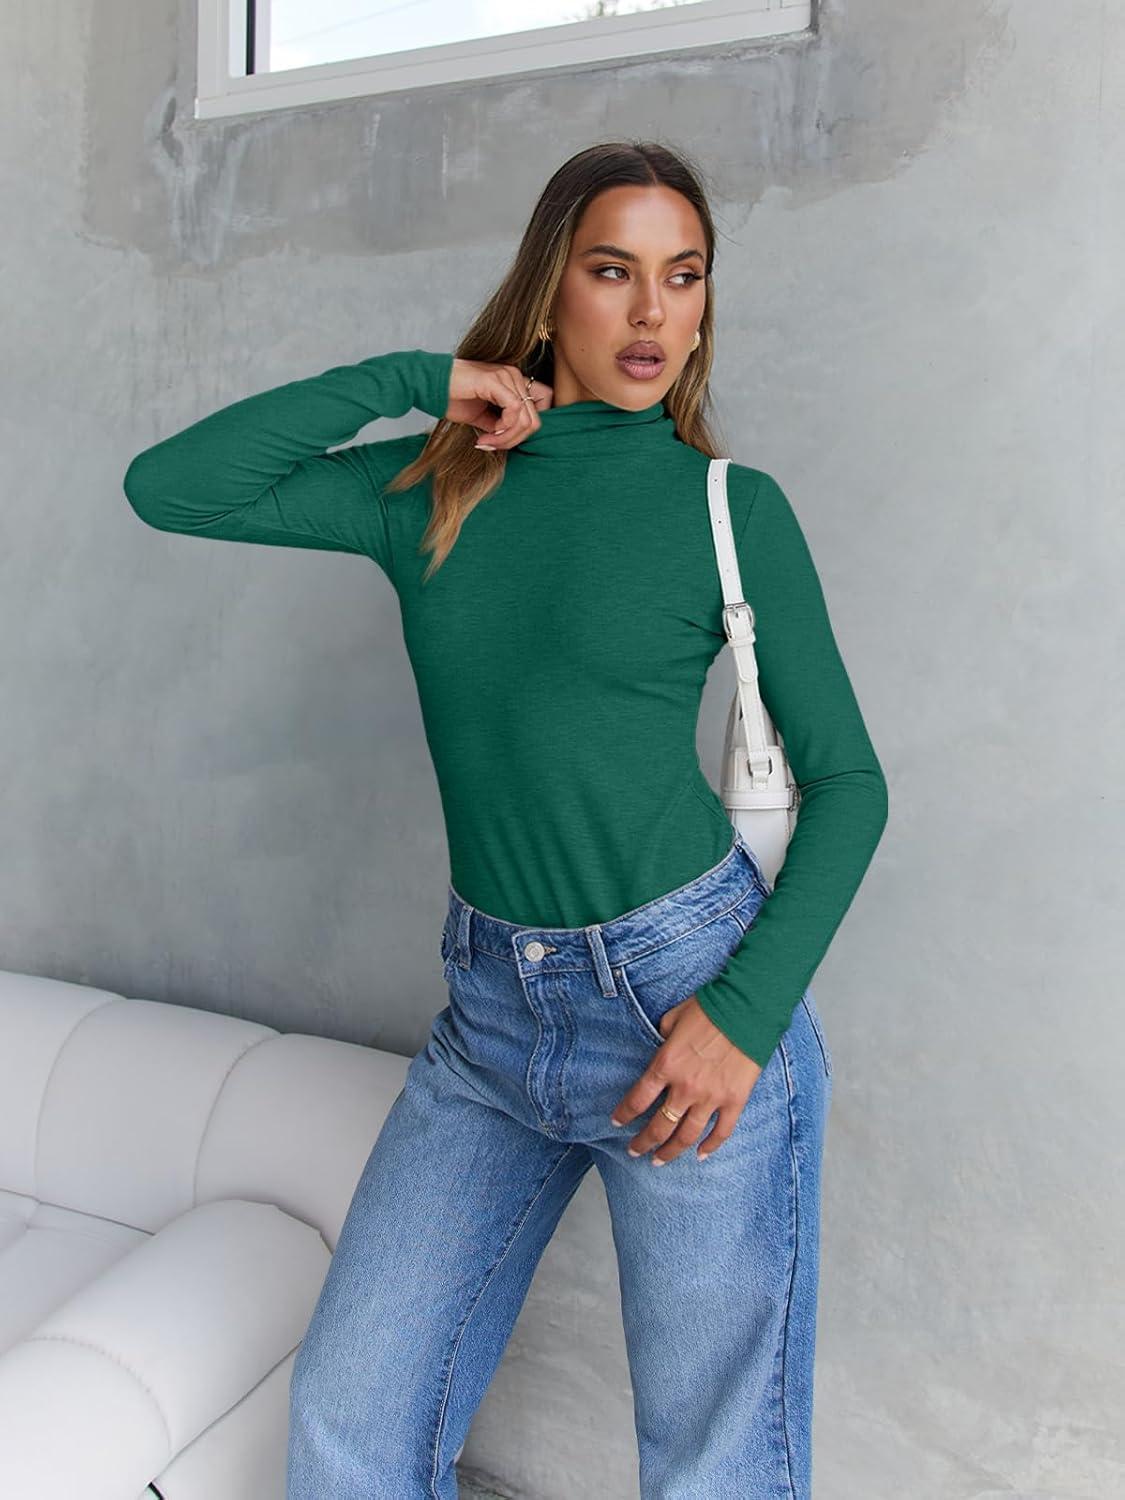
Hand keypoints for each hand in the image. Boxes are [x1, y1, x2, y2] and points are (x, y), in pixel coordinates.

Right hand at [446, 358, 553, 451]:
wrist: (428, 385)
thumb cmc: (452, 397)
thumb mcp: (483, 416)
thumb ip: (501, 425)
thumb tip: (512, 438)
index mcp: (514, 380)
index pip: (543, 406)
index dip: (528, 429)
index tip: (504, 440)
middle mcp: (514, 375)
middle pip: (535, 420)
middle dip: (515, 440)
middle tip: (492, 445)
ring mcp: (507, 376)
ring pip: (526, 420)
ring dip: (506, 439)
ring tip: (487, 442)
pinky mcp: (496, 381)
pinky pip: (514, 412)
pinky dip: (503, 430)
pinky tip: (485, 435)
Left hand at [609, 996, 762, 1164]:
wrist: (747, 1008)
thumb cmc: (708, 1008)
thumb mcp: (672, 1018)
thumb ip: (661, 1039)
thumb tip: (660, 1050)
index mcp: (666, 1065)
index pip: (638, 1100)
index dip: (624, 1114)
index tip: (617, 1122)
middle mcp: (685, 1087)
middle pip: (659, 1126)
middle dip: (644, 1142)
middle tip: (635, 1151)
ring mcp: (712, 1097)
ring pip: (687, 1136)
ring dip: (671, 1151)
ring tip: (660, 1160)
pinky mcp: (735, 1100)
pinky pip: (721, 1132)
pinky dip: (711, 1147)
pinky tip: (700, 1155)